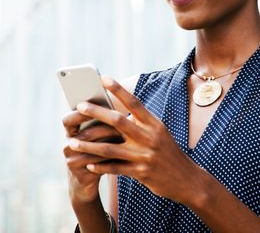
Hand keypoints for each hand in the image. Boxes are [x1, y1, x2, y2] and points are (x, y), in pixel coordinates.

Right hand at [62, 109, 121, 204]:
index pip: (68, 120)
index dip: (80, 113)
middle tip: (121, 120)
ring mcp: (72, 162)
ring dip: (111, 141)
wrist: (85, 184)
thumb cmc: (93, 152)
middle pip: (87, 134)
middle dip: (105, 127)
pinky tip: (125, 152)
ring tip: (126, 135)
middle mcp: (67, 147)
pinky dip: (112, 157)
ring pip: (94, 149)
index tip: (96, 105)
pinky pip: (98, 164)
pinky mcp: (81, 176)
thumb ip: (99, 122)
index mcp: (69, 134)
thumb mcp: (92, 137)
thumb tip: (119, 104)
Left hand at [68, 77, 192, 203]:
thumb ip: (141, 122)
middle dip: (97, 113)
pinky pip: (115, 169)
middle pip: (118, 121)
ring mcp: (144, 156)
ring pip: (110, 148)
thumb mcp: (159, 132)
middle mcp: (149, 137)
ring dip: (89, 145)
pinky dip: (100, 166)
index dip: (119, 89)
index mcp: (154, 124)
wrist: (187, 179)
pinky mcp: (140, 173)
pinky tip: (88, 164)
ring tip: (72, 141)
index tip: (104, 78)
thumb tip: (118, 111)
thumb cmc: (168, 151)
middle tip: (79, 106)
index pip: (134, 102)